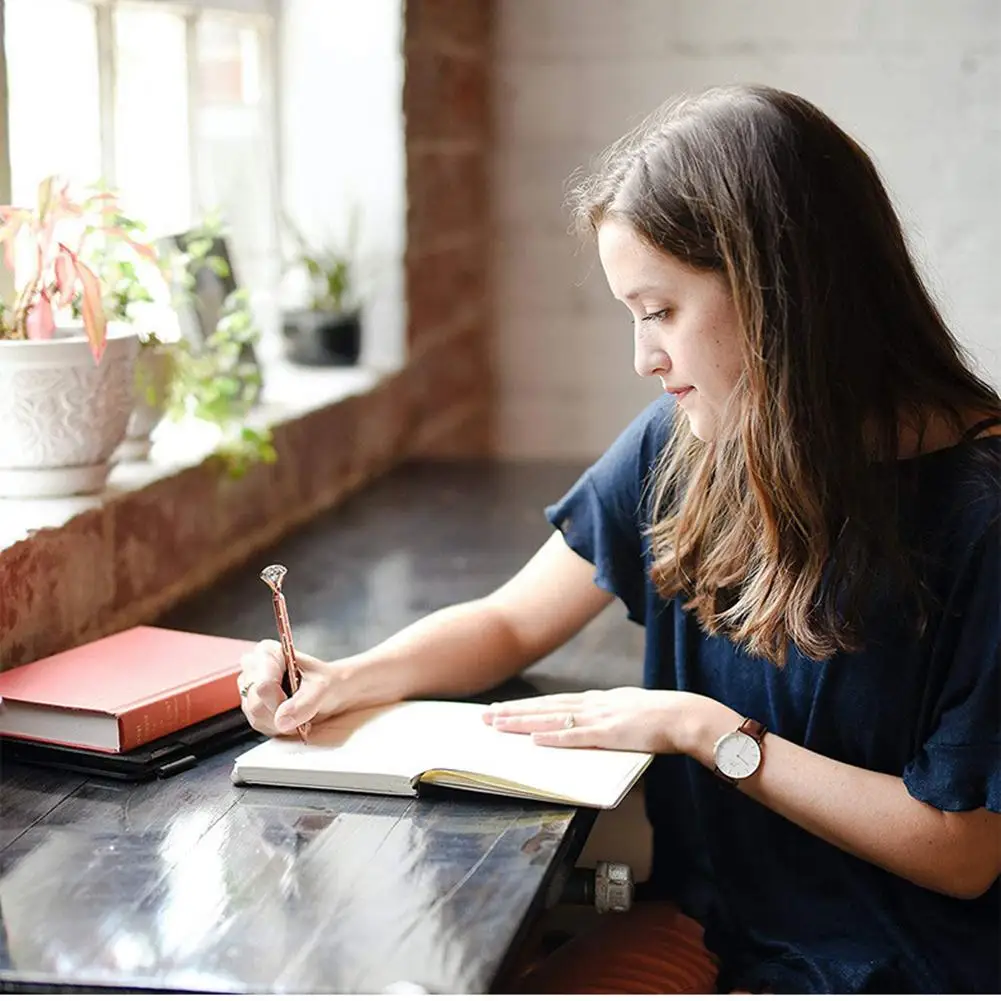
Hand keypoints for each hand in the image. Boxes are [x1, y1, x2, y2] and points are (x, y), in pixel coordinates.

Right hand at [236, 640, 360, 735]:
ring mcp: (249, 689)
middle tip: (302, 708)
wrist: (331, 691)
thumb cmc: (326, 682)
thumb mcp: (323, 688)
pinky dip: (277, 726)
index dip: (281, 700)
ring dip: (281, 721)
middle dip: (282, 713)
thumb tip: (282, 720)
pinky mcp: (251, 707)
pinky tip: (290, 716)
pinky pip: (259, 724)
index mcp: (267, 653)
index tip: (298, 700)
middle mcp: (253, 668)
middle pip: (256, 703)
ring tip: (298, 710)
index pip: (263, 685)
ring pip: (256, 717)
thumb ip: (304, 703)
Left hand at [482, 687, 711, 754]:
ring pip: (552, 718)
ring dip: (523, 722)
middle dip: (513, 712)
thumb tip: (593, 725)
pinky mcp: (609, 734)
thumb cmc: (662, 718)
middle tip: (485, 717)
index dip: (526, 706)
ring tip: (497, 725)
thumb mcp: (629, 711)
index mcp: (598, 700)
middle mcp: (593, 704)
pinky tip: (534, 739)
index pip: (554, 702)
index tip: (502, 709)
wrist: (685, 716)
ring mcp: (599, 718)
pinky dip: (553, 737)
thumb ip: (608, 717)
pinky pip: (576, 737)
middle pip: (544, 707)